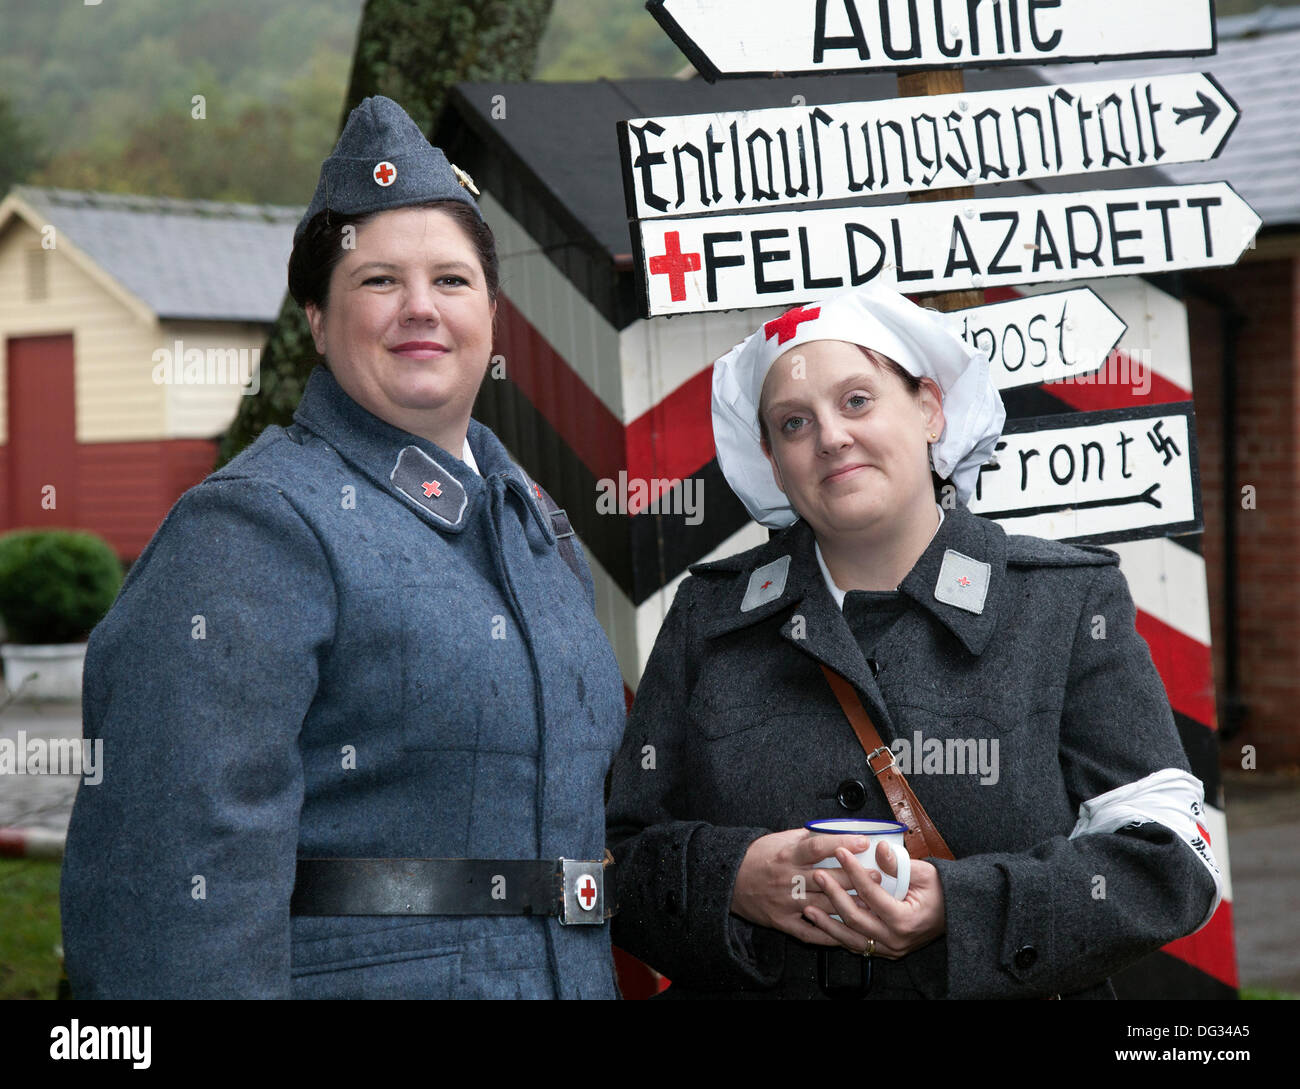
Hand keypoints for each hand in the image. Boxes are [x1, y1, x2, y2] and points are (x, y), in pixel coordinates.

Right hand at [730, 829, 871, 946]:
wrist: (727, 880)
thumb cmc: (757, 857)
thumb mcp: (778, 840)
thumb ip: (806, 838)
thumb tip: (834, 832)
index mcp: (788, 855)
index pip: (818, 847)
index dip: (842, 844)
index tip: (864, 842)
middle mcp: (788, 879)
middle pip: (828, 878)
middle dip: (856, 877)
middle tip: (879, 876)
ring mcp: (786, 902)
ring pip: (824, 906)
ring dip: (850, 905)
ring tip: (872, 903)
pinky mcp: (782, 921)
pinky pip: (809, 932)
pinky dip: (829, 934)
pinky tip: (847, 932)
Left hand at [803, 842, 946, 957]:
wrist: (954, 914)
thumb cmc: (940, 892)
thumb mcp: (925, 873)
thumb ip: (899, 864)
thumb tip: (879, 849)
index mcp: (905, 920)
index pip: (871, 893)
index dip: (853, 871)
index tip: (840, 852)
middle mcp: (896, 939)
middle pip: (855, 918)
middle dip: (834, 895)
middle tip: (817, 876)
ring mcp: (890, 949)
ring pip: (851, 939)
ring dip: (827, 923)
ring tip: (808, 907)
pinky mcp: (885, 951)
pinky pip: (856, 946)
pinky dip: (837, 936)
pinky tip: (823, 925)